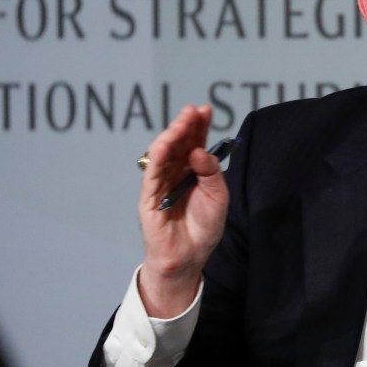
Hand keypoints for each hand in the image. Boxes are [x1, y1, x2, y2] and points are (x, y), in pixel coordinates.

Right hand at [137, 105, 228, 317]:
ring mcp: (161, 183)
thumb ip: (211, 173)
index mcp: (193, 171)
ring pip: (163, 154)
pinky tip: (163, 144)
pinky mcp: (149, 197)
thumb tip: (199, 150)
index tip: (206, 110)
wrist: (190, 256)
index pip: (195, 143)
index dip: (199, 126)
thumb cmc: (204, 227)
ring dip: (172, 136)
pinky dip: (156, 158)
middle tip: (194, 110)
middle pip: (178, 144)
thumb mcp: (217, 197)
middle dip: (186, 126)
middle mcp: (175, 173)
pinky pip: (151, 174)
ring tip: (182, 122)